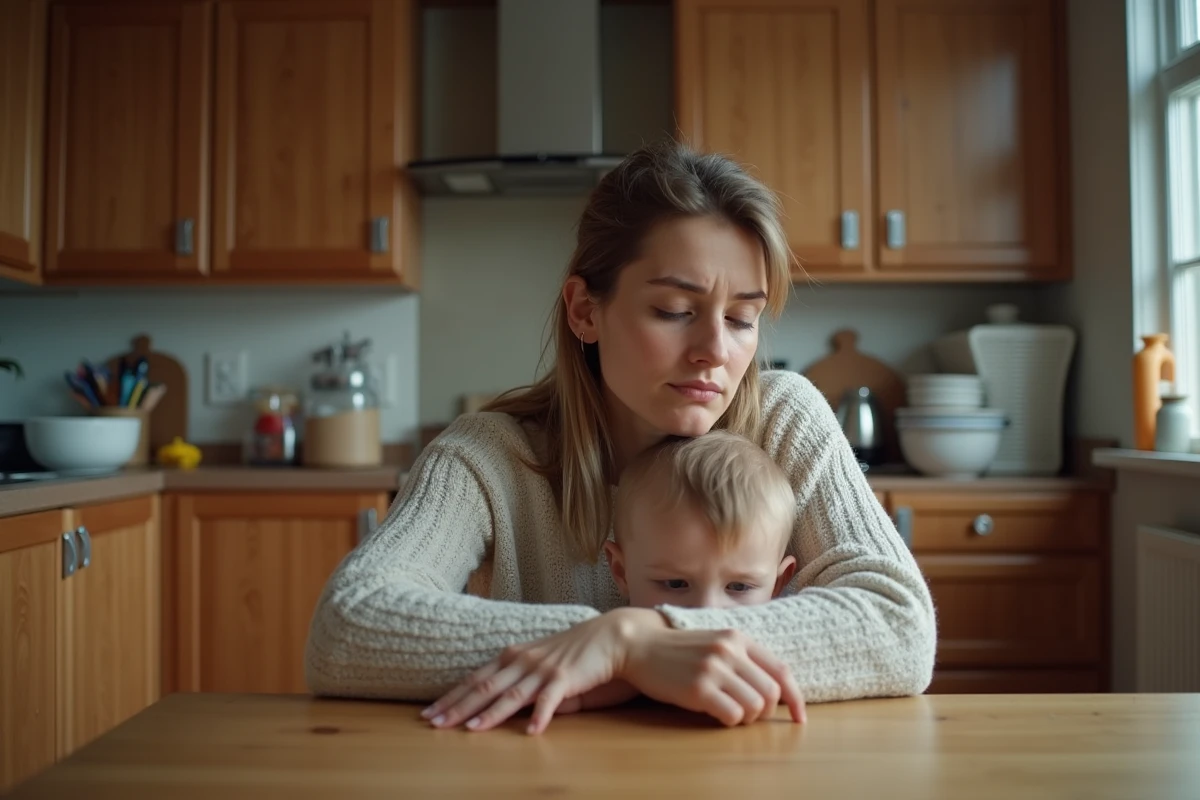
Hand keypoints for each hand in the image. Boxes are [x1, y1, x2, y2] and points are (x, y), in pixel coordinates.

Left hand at [421, 608, 650, 734]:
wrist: (610, 635)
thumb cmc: (574, 650)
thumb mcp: (540, 659)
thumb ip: (519, 676)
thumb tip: (499, 696)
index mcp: (513, 656)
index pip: (475, 679)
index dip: (452, 696)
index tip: (429, 711)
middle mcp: (523, 661)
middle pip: (484, 687)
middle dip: (457, 706)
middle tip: (433, 722)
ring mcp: (543, 669)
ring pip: (511, 694)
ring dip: (490, 714)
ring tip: (471, 730)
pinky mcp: (566, 677)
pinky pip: (550, 700)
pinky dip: (540, 716)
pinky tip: (531, 733)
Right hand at [622, 627, 805, 726]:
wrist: (637, 645)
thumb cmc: (676, 650)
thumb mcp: (714, 642)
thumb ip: (741, 658)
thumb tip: (773, 689)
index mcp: (738, 638)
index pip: (781, 671)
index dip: (796, 698)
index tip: (800, 717)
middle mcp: (729, 651)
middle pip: (771, 693)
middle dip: (767, 712)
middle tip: (750, 716)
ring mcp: (714, 669)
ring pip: (755, 706)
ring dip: (747, 718)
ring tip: (730, 713)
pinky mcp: (698, 688)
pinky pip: (732, 715)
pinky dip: (730, 721)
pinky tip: (716, 715)